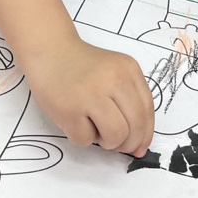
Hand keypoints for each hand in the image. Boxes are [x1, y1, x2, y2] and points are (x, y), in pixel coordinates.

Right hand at [25, 38, 154, 157]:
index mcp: (128, 69)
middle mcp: (113, 79)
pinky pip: (86, 139)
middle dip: (129, 143)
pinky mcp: (69, 109)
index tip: (140, 146)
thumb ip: (129, 99)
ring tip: (96, 130)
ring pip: (115, 135)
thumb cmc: (82, 67)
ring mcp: (91, 94)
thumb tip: (139, 141)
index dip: (145, 133)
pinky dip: (83, 137)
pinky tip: (76, 121)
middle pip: (135, 125)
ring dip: (108, 142)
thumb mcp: (115, 72)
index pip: (147, 109)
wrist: (50, 51)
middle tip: (118, 144)